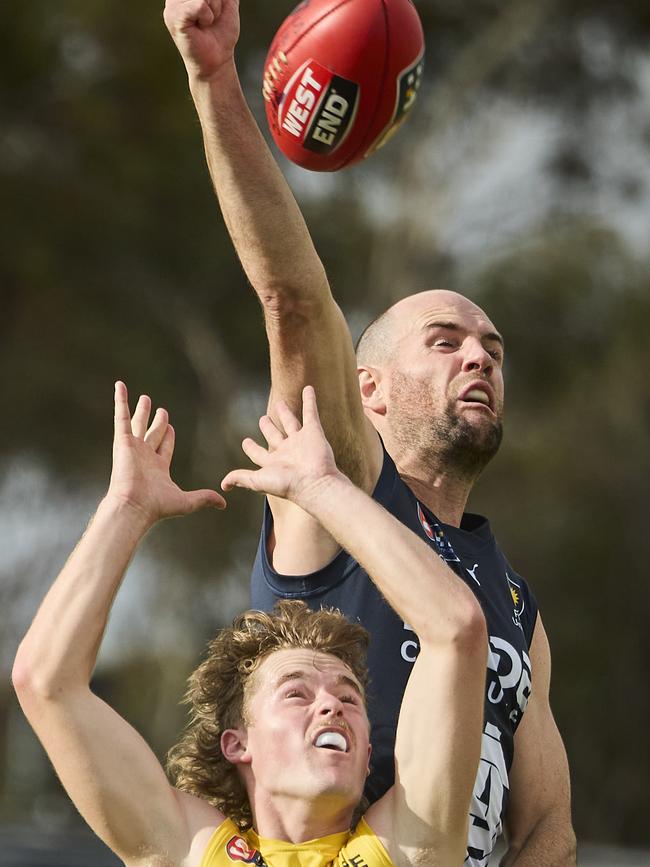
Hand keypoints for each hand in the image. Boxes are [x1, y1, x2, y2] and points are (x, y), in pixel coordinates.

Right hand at [107, 381, 224, 525]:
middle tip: (161, 410)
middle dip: (157, 422)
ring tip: (145, 398)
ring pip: (138, 424)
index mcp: (157, 468)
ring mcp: (133, 448)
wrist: (134, 506)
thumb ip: (204, 498)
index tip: (171, 427)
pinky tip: (120, 386)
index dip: (169, 437)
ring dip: (141, 411)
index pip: (165, 447)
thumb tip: (224, 504)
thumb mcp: (186, 502)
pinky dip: (120, 400)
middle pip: (152, 434)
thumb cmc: (157, 507)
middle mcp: (144, 457)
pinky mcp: (122, 441)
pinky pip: (121, 416)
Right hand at [163, 0, 239, 80]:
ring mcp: (173, 4)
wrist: (218, 60)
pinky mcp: (174, 17)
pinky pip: (199, 5)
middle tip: (211, 16)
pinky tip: (202, 27)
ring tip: (207, 22)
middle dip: (216, 0)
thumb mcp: (226, 1)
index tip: (208, 13)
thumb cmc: (221, 32)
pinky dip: (208, 17)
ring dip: (214, 9)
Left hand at [222, 386, 344, 510]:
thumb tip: (223, 485)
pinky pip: (310, 413)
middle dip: (268, 428)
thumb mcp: (258, 481)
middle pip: (274, 436)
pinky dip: (309, 401)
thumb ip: (241, 478)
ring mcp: (301, 441)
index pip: (259, 453)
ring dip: (286, 412)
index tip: (245, 441)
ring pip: (291, 423)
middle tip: (262, 418)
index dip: (251, 448)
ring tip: (280, 403)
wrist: (315, 483)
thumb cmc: (288, 484)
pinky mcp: (314, 432)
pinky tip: (308, 389)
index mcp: (273, 463)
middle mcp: (287, 451)